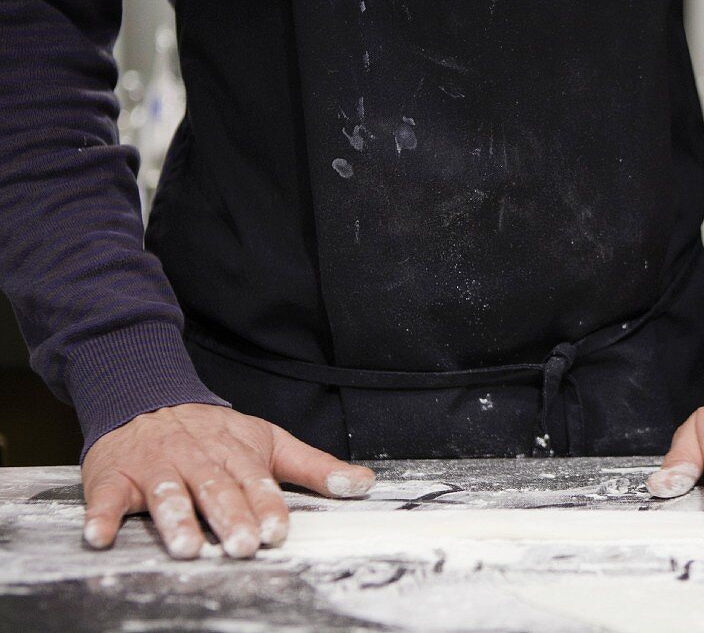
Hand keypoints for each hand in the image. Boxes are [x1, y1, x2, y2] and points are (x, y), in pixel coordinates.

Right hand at [81, 403, 375, 558]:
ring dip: (174, 519)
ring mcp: (155, 467)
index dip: (267, 506)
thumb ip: (314, 467)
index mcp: (237, 454)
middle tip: (242, 545)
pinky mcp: (114, 476)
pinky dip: (101, 516)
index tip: (278, 531)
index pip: (255, 481)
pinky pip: (105, 497)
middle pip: (215, 489)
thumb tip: (364, 485)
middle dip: (229, 517)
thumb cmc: (214, 431)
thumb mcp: (269, 441)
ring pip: (166, 493)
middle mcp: (197, 459)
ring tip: (186, 546)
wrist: (146, 395)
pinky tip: (100, 536)